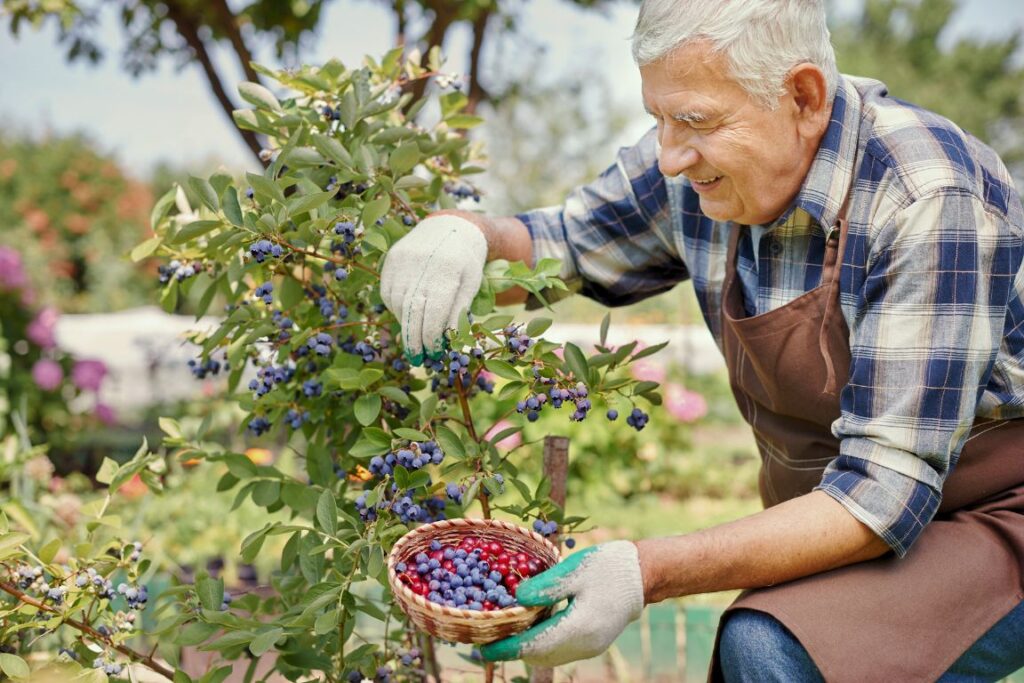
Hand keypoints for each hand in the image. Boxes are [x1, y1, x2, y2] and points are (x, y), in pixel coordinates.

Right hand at [380, 214, 487, 364]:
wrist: (450, 226)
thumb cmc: (466, 261)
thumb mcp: (470, 285)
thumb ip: (458, 311)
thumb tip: (447, 341)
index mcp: (447, 270)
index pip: (434, 314)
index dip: (431, 338)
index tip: (433, 354)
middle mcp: (421, 264)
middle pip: (412, 312)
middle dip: (414, 340)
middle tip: (418, 359)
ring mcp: (403, 260)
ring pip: (397, 304)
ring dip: (405, 325)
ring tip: (415, 337)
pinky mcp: (391, 259)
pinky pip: (388, 292)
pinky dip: (396, 309)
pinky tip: (407, 315)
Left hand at [480, 540, 644, 666]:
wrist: (643, 574)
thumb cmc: (608, 567)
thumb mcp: (574, 570)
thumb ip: (545, 586)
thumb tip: (517, 599)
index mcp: (578, 628)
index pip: (533, 645)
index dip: (506, 648)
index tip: (482, 647)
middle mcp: (583, 645)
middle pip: (539, 656)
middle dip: (512, 649)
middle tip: (488, 636)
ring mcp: (590, 646)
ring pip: (548, 655)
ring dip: (526, 647)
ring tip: (504, 632)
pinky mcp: (593, 642)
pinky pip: (559, 649)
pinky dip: (541, 643)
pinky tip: (530, 626)